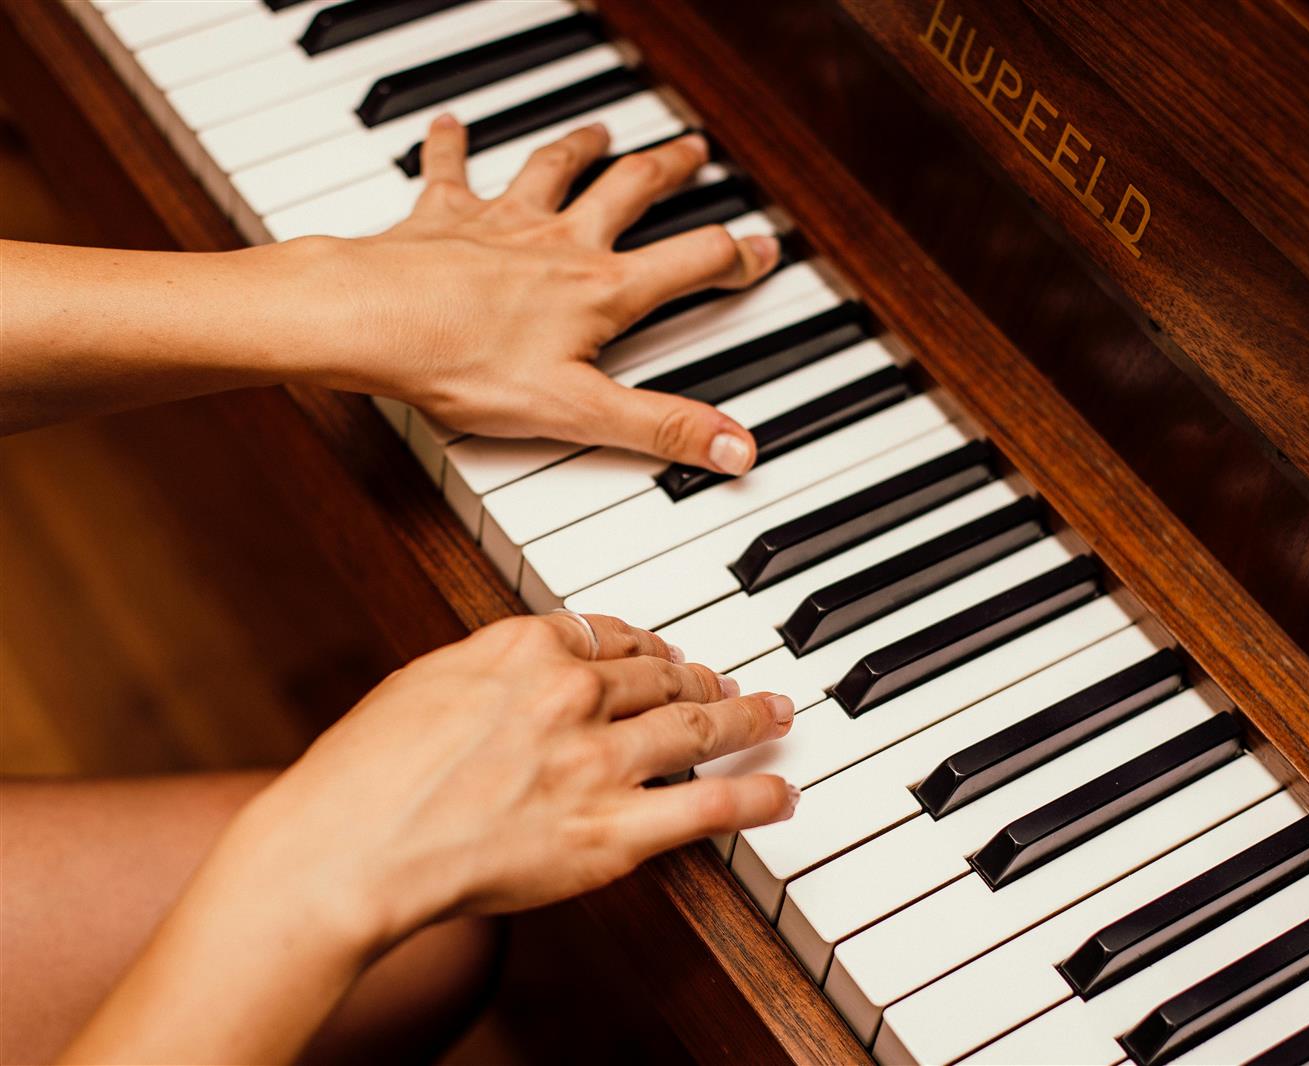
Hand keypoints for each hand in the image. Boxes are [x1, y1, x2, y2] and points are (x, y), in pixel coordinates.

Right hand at [224, 613, 796, 952]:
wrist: (349, 848)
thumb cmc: (364, 775)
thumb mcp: (425, 684)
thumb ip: (490, 669)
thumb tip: (522, 669)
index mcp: (526, 647)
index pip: (609, 635)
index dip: (645, 646)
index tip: (659, 652)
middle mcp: (574, 693)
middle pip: (661, 676)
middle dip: (702, 677)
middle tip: (727, 682)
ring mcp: (600, 761)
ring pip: (699, 725)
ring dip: (747, 716)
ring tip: (774, 713)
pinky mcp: (613, 830)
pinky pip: (709, 806)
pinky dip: (756, 796)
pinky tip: (781, 790)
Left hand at [320, 119, 780, 474]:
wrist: (369, 321)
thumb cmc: (464, 364)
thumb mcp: (578, 412)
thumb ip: (661, 427)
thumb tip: (736, 449)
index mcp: (600, 290)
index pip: (690, 264)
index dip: (735, 257)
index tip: (761, 248)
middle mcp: (559, 243)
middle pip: (630, 191)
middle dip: (669, 170)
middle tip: (694, 152)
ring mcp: (502, 222)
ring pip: (555, 170)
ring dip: (583, 147)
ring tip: (601, 131)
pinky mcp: (443, 216)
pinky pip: (450, 169)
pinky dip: (452, 144)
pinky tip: (451, 125)